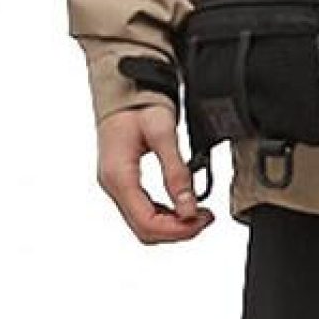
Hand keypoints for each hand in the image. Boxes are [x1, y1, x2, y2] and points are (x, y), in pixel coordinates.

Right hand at [96, 102, 214, 243]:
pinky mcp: (122, 182)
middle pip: (144, 230)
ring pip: (143, 225)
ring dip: (172, 225)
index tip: (203, 219)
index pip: (147, 223)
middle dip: (178, 230)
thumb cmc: (137, 104)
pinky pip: (142, 211)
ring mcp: (115, 185)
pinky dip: (164, 215)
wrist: (122, 88)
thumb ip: (176, 173)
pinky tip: (182, 205)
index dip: (178, 229)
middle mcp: (112, 185)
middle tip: (206, 217)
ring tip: (199, 212)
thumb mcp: (163, 134)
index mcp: (118, 176)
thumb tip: (189, 209)